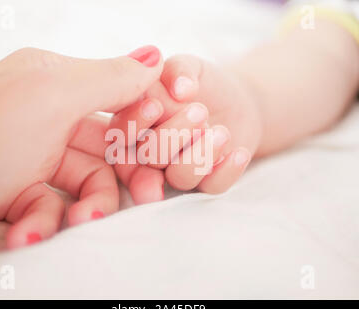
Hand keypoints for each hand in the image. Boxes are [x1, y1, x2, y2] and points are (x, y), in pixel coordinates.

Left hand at [0, 45, 162, 246]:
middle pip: (110, 147)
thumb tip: (155, 56)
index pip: (119, 99)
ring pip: (88, 183)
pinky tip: (26, 231)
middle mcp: (47, 117)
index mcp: (56, 83)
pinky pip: (53, 208)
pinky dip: (45, 223)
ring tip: (77, 224)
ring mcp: (34, 157)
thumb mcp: (50, 95)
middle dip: (130, 174)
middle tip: (151, 196)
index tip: (160, 145)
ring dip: (88, 207)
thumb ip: (110, 77)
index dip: (144, 123)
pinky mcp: (20, 193)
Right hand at [110, 54, 258, 201]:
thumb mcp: (190, 67)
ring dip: (200, 155)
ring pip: (179, 177)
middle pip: (148, 158)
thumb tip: (180, 88)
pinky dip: (226, 172)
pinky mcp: (206, 182)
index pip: (122, 133)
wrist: (237, 101)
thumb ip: (179, 70)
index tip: (156, 107)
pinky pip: (211, 187)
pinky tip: (239, 153)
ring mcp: (178, 170)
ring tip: (222, 132)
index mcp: (136, 124)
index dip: (134, 125)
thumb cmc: (203, 83)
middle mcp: (151, 152)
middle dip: (173, 136)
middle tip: (200, 111)